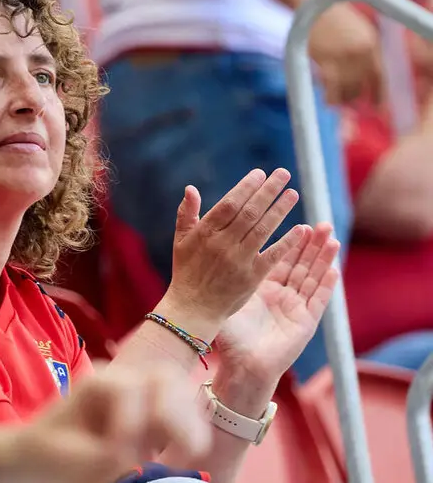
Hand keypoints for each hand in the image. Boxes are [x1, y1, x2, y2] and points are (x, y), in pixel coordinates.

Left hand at [8, 362, 211, 482]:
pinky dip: (188, 432)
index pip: (128, 388)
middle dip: (176, 417)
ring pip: (182, 391)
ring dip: (189, 425)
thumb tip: (143, 453)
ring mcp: (141, 393)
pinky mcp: (153, 412)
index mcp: (97, 384)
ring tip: (182, 458)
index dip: (130, 421)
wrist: (42, 460)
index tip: (122, 454)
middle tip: (177, 455)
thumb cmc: (50, 458)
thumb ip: (110, 454)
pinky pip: (184, 412)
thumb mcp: (73, 462)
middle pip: (167, 378)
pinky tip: (179, 459)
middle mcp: (122, 380)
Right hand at [162, 168, 306, 336]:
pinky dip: (288, 241)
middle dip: (268, 191)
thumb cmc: (186, 271)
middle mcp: (222, 244)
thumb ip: (186, 214)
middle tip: (284, 174)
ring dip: (280, 210)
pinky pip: (273, 255)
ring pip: (264, 229)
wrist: (193, 308)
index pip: (229, 204)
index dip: (246, 187)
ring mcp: (238, 260)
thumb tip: (191, 188)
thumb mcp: (180, 241)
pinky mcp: (252, 276)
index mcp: (204, 233)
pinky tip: (301, 228)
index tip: (260, 174)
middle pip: (250, 212)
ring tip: (293, 194)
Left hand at [214, 222, 339, 392]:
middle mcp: (282, 296)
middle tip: (322, 224)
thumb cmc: (231, 339)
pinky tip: (334, 270)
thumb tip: (214, 256)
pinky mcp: (306, 322)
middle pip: (301, 265)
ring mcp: (296, 309)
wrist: (243, 367)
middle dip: (312, 245)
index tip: (300, 224)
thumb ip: (228, 281)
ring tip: (333, 239)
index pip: (280, 260)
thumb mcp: (229, 303)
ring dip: (324, 260)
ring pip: (313, 278)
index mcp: (263, 290)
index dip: (291, 243)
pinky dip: (326, 285)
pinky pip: (318, 301)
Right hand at [309, 3, 381, 105]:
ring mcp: (344, 55)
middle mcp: (362, 51)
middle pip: (361, 84)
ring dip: (341, 98)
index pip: (379, 75)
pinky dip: (331, 96)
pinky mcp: (326, 58)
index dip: (378, 93)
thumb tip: (364, 76)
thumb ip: (363, 52)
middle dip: (354, 96)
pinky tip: (328, 101)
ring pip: (347, 87)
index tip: (375, 106)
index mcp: (372, 44)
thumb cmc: (333, 18)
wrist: (315, 4)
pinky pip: (332, 86)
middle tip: (347, 103)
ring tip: (334, 102)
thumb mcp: (357, 32)